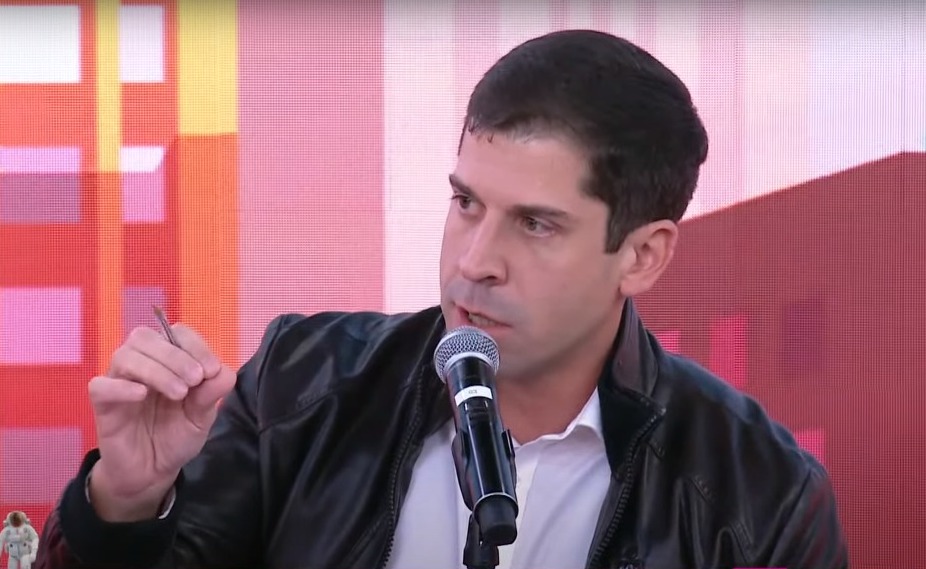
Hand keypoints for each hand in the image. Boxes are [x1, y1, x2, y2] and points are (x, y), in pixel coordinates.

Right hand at [87, 324, 235, 520]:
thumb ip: (212, 393)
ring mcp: (119, 382)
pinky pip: (101, 386)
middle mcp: (141, 365)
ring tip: (178, 393)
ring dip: (155, 369)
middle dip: (175, 355)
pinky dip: (121, 387)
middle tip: (195, 379)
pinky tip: (141, 396)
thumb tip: (223, 371)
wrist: (152, 471)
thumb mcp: (202, 416)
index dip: (195, 345)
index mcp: (167, 361)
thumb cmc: (176, 436)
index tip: (211, 370)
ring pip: (125, 356)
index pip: (175, 333)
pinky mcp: (102, 405)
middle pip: (146, 337)